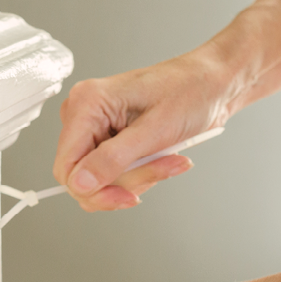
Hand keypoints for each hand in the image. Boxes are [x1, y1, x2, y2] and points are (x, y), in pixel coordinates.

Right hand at [54, 55, 229, 211]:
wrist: (214, 84)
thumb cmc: (191, 89)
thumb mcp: (154, 130)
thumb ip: (113, 159)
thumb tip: (80, 184)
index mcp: (86, 104)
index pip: (66, 166)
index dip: (91, 188)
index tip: (124, 196)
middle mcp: (86, 116)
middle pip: (84, 177)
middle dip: (123, 182)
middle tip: (158, 170)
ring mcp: (98, 129)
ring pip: (101, 180)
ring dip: (139, 178)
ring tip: (169, 161)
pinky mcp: (112, 140)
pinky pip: (115, 175)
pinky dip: (142, 174)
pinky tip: (165, 159)